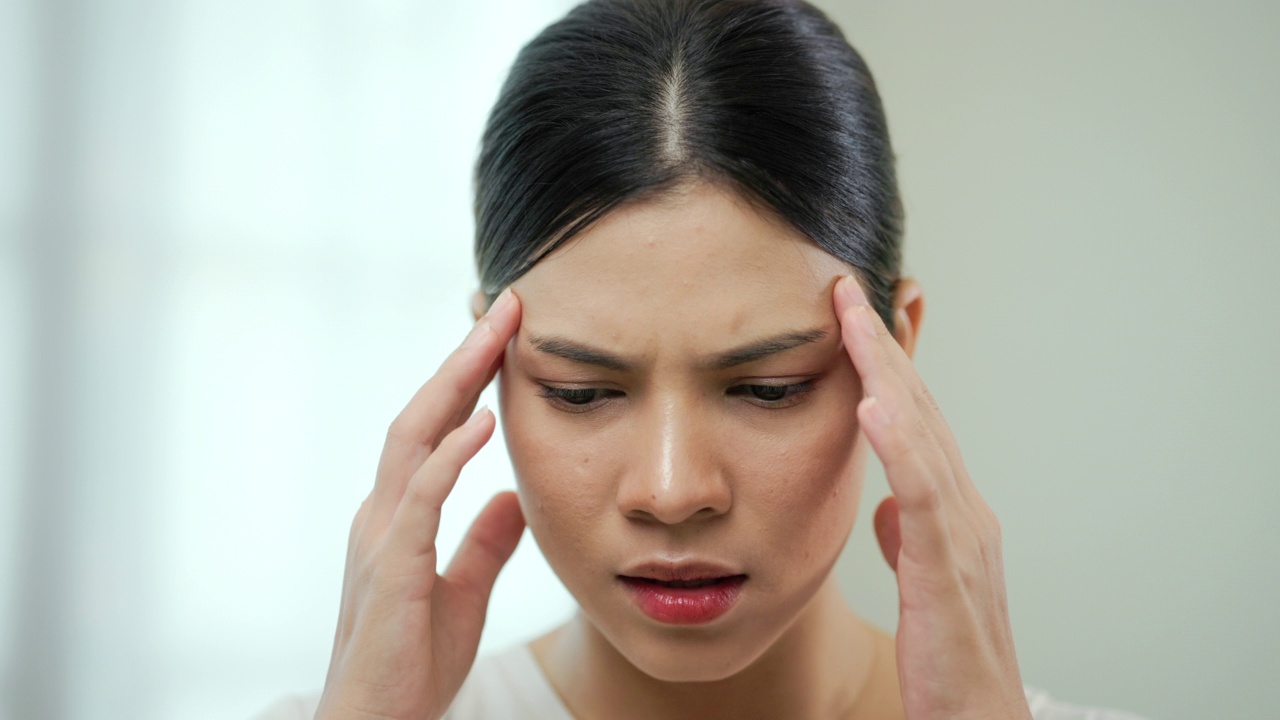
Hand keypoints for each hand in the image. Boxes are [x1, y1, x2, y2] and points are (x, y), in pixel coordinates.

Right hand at [316, 289, 525, 719]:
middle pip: (419, 416)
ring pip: (412, 441)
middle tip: (507, 308)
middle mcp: (381, 515)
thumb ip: (484, 544)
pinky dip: (448, 456)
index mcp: (398, 517)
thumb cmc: (411, 667)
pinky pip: (419, 501)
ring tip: (495, 335)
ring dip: (455, 384)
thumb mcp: (463, 594)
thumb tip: (513, 498)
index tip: (506, 336)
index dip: (466, 380)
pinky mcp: (391, 572)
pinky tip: (481, 422)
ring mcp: (381, 539)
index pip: (432, 430)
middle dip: (462, 359)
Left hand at [833, 276, 1031, 719]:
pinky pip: (923, 497)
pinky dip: (901, 445)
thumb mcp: (923, 583)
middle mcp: (963, 511)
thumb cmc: (950, 660)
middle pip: (920, 410)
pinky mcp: (948, 573)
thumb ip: (910, 538)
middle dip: (883, 345)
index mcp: (950, 513)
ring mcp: (962, 537)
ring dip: (888, 372)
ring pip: (922, 436)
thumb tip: (887, 504)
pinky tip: (874, 404)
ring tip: (853, 318)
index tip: (848, 314)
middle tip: (847, 287)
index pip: (913, 419)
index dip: (882, 364)